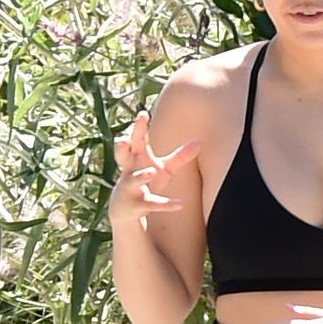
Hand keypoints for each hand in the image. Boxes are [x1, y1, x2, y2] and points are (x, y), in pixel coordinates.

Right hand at [108, 112, 198, 230]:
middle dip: (122, 147)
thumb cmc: (146, 182)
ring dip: (141, 176)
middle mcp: (129, 170)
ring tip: (151, 171)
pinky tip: (180, 204)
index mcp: (135, 158)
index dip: (138, 127)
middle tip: (123, 140)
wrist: (125, 209)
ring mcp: (130, 188)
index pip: (136, 139)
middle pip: (123, 156)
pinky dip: (166, 204)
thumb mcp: (163, 168)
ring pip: (134, 180)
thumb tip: (200, 141)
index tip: (142, 114)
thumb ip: (180, 156)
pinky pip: (151, 204)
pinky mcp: (137, 205)